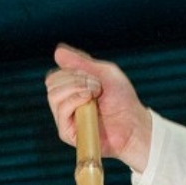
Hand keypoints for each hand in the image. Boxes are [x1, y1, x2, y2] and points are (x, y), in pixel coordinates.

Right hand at [44, 44, 153, 172]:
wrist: (134, 123)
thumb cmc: (122, 100)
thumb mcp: (104, 73)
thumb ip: (81, 62)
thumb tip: (58, 51)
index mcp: (70, 91)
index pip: (55, 76)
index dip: (73, 72)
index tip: (95, 78)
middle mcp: (64, 104)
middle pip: (52, 83)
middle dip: (76, 79)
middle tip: (97, 88)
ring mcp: (64, 119)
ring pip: (54, 95)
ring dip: (77, 89)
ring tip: (95, 96)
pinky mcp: (67, 133)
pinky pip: (61, 110)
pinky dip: (75, 101)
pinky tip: (89, 103)